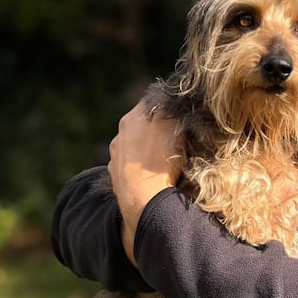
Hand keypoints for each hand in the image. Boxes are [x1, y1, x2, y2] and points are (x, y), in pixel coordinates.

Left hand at [108, 101, 181, 264]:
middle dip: (159, 127)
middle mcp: (119, 136)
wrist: (142, 201)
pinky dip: (143, 167)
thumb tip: (174, 97)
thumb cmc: (159, 160)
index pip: (152, 101)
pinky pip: (133, 166)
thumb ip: (170, 107)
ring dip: (149, 148)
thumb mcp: (171, 125)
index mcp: (131, 119)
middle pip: (143, 124)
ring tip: (167, 159)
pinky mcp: (117, 178)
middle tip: (178, 136)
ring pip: (137, 146)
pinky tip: (154, 175)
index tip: (181, 112)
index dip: (168, 104)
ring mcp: (116, 158)